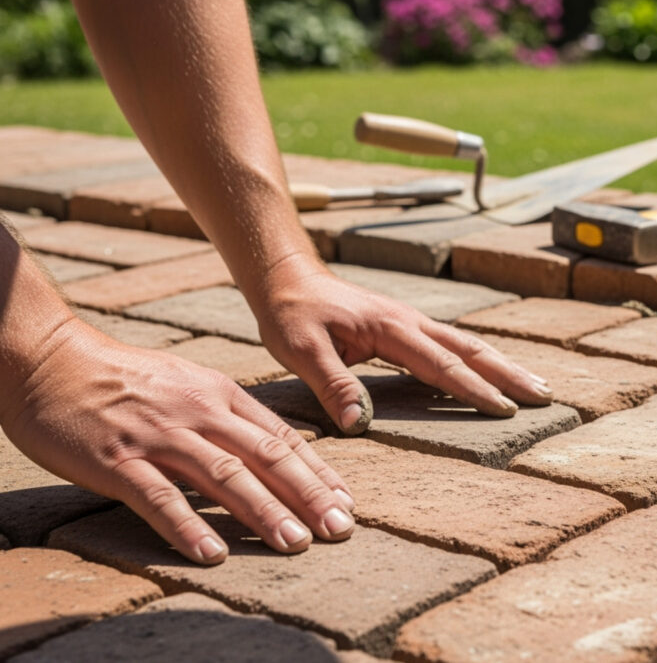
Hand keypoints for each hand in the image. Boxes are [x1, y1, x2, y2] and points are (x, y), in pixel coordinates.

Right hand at [0, 318, 355, 564]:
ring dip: (265, 513)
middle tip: (340, 528)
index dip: (318, 471)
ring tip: (296, 544)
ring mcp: (159, 436)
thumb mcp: (190, 382)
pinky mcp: (118, 460)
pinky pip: (159, 498)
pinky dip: (188, 526)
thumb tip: (275, 446)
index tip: (347, 500)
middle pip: (266, 456)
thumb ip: (230, 414)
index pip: (282, 436)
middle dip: (309, 494)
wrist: (53, 359)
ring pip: (225, 477)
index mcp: (220, 394)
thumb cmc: (126, 377)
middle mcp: (199, 413)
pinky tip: (213, 554)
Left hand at [251, 255, 552, 434]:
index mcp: (391, 328)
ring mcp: (412, 323)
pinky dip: (479, 360)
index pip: (441, 364)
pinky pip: (453, 345)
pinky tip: (491, 374)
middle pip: (471, 349)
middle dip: (509, 374)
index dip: (473, 389)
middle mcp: (410, 322)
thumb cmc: (292, 314)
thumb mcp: (301, 350)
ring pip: (468, 345)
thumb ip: (333, 385)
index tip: (505, 410)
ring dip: (502, 366)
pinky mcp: (406, 327)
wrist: (287, 277)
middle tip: (544, 396)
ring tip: (534, 386)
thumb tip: (361, 424)